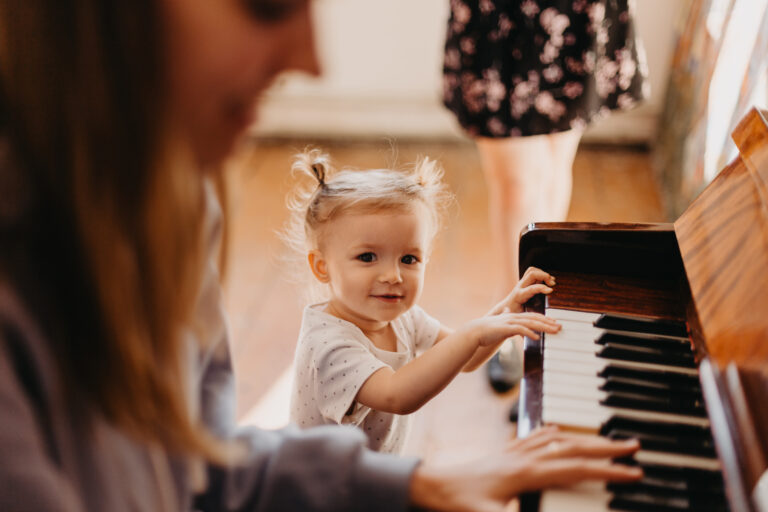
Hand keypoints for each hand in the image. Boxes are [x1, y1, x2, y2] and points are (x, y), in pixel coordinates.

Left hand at [409, 426, 641, 511]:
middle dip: (605, 445)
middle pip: (573, 446)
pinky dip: (556, 433)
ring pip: (558, 438)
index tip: (633, 472)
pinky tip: (561, 433)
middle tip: (633, 445)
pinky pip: (537, 436)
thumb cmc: (458, 503)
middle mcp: (523, 457)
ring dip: (584, 437)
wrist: (431, 485)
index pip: (576, 468)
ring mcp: (514, 451)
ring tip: (607, 439)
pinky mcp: (505, 452)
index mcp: (526, 473)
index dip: (608, 470)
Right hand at [463, 311, 559, 347]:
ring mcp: (510, 322)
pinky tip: (537, 337)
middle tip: (560, 326)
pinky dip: (529, 333)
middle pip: (535, 318)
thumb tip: (510, 318)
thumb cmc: (487, 330)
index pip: (532, 316)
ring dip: (544, 327)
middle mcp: (513, 317)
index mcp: (513, 316)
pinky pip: (520, 330)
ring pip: (530, 322)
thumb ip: (507, 320)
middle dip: (549, 322)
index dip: (544, 319)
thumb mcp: (500, 324)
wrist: (475, 331)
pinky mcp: (505, 328)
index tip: (554, 322)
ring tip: (554, 331)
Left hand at [492, 267, 555, 314]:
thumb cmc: (512, 314)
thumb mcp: (519, 318)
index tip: (551, 290)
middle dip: (544, 276)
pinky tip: (548, 281)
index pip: (531, 288)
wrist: (503, 309)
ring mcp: (521, 283)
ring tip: (551, 281)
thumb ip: (527, 320)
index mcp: (519, 296)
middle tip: (552, 284)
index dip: (541, 288)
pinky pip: (533, 273)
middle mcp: (519, 287)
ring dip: (543, 273)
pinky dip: (541, 274)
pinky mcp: (524, 282)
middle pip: (531, 274)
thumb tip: (533, 327)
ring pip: (532, 270)